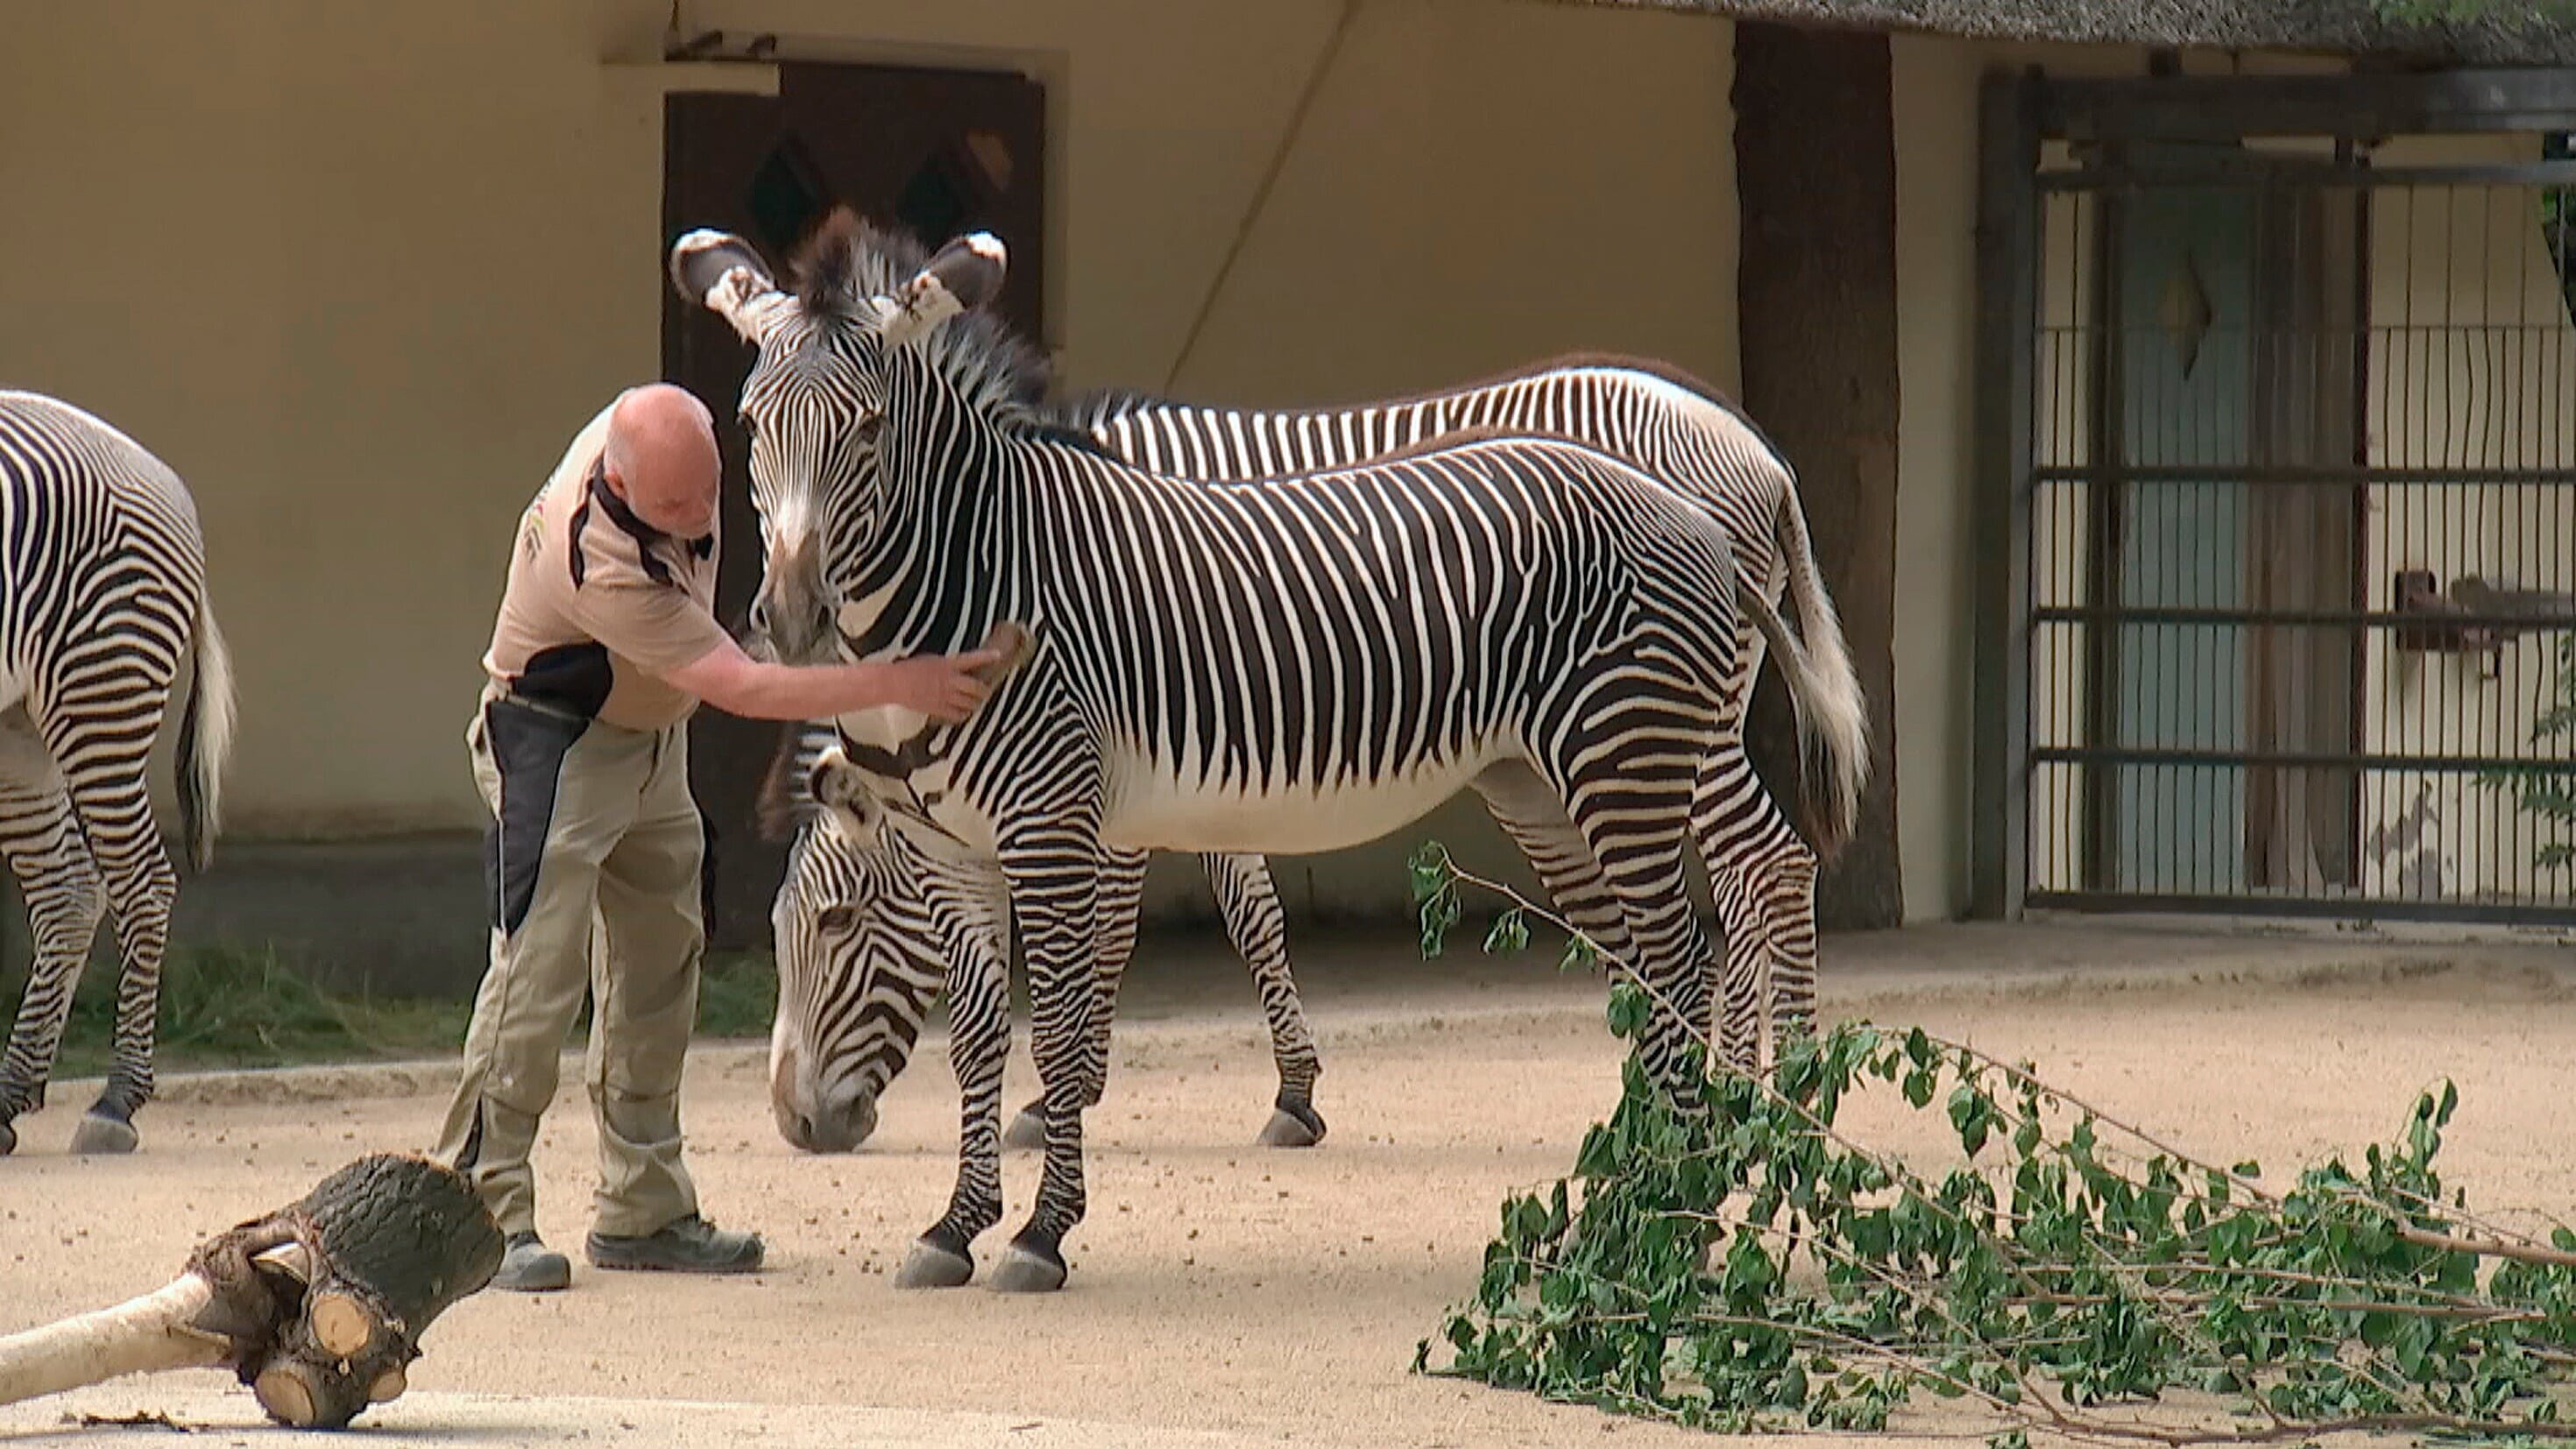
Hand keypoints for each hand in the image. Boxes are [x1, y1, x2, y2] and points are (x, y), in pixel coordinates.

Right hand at [876, 647, 1007, 722]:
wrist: (894, 683)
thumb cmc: (908, 669)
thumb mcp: (931, 660)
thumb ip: (947, 665)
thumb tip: (957, 669)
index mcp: (948, 665)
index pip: (973, 659)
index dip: (987, 657)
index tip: (998, 655)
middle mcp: (950, 681)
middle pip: (977, 688)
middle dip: (984, 690)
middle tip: (985, 691)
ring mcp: (946, 696)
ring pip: (970, 703)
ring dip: (976, 703)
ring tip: (977, 703)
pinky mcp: (939, 709)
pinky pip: (958, 715)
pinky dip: (964, 714)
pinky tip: (964, 713)